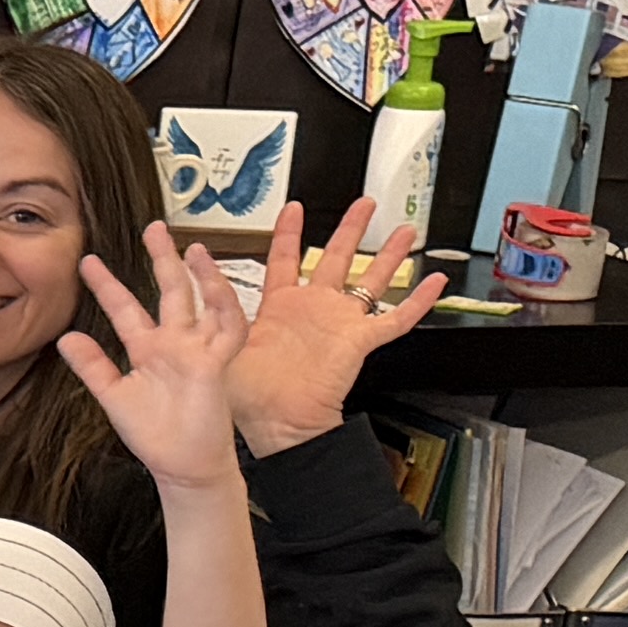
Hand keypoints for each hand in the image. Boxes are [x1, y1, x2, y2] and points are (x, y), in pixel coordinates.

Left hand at [60, 237, 246, 491]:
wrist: (182, 465)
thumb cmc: (154, 435)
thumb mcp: (113, 396)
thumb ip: (91, 366)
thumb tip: (66, 337)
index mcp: (147, 350)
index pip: (125, 309)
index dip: (107, 285)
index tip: (88, 263)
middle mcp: (174, 344)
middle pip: (170, 292)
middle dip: (161, 259)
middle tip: (153, 228)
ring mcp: (197, 351)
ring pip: (203, 303)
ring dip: (199, 276)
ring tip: (192, 249)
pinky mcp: (215, 364)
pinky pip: (226, 330)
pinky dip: (223, 308)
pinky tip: (215, 285)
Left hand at [222, 199, 450, 455]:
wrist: (277, 421)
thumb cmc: (249, 393)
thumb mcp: (225, 337)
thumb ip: (215, 302)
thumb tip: (192, 269)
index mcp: (279, 306)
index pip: (284, 258)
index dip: (288, 231)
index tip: (293, 207)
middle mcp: (314, 309)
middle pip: (336, 257)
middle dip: (351, 229)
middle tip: (364, 205)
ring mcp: (340, 323)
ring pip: (371, 280)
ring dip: (390, 256)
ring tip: (406, 231)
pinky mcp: (360, 340)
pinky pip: (397, 319)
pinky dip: (418, 302)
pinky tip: (435, 282)